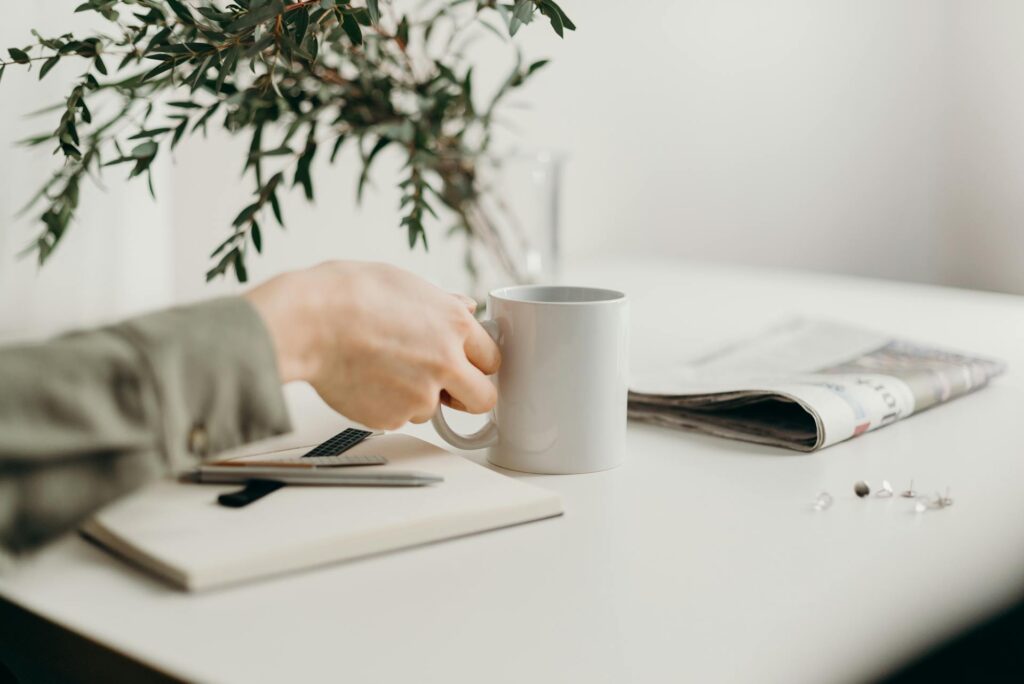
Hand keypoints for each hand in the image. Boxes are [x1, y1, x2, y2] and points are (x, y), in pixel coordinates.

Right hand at [244, 261, 499, 429]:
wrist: (307, 323)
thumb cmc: (347, 295)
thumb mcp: (404, 282)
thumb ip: (442, 302)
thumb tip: (463, 307)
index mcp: (454, 325)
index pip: (492, 358)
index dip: (478, 362)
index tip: (469, 365)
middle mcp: (445, 362)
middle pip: (483, 398)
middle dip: (469, 395)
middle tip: (449, 388)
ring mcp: (421, 395)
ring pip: (434, 409)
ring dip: (418, 398)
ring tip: (384, 369)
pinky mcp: (392, 417)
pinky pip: (399, 417)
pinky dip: (386, 406)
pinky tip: (367, 380)